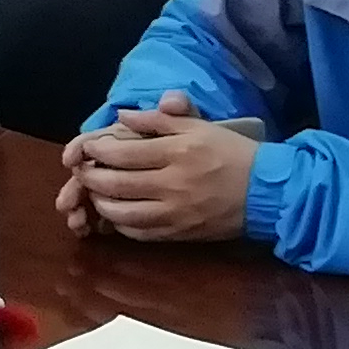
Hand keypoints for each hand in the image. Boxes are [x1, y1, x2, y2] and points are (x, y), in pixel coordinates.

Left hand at [62, 91, 255, 242]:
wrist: (266, 191)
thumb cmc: (230, 152)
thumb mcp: (198, 126)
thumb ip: (159, 119)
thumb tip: (122, 115)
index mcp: (177, 152)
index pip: (123, 153)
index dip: (98, 150)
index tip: (89, 147)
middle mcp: (173, 184)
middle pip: (115, 184)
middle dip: (90, 177)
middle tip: (83, 170)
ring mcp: (175, 213)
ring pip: (122, 213)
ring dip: (101, 202)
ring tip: (96, 192)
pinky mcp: (180, 233)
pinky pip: (140, 233)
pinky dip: (121, 224)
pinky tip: (117, 213)